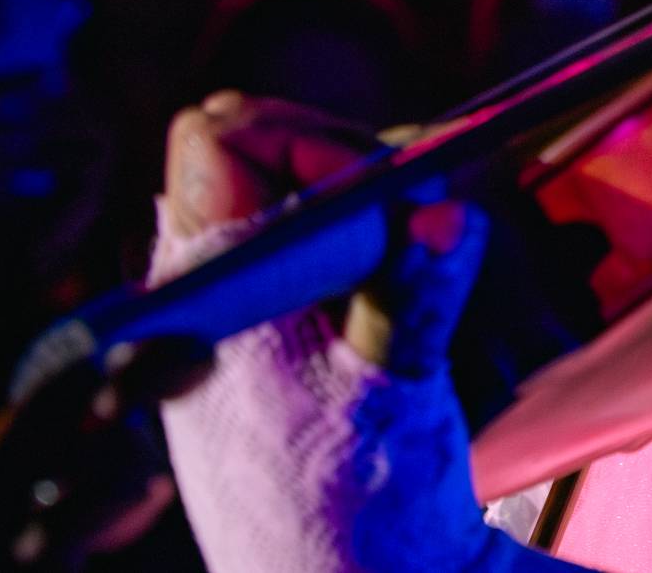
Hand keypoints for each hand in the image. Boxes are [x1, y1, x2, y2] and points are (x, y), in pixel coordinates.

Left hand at [153, 93, 541, 572]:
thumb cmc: (353, 514)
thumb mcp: (394, 403)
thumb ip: (415, 299)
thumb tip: (444, 215)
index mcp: (206, 284)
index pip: (225, 138)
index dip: (306, 140)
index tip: (377, 196)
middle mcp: (214, 280)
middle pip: (275, 151)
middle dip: (360, 172)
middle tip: (419, 231)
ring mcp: (247, 303)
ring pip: (311, 196)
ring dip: (381, 217)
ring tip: (424, 279)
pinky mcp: (283, 328)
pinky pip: (330, 245)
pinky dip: (383, 253)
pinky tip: (415, 306)